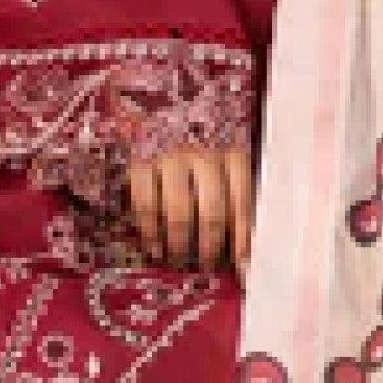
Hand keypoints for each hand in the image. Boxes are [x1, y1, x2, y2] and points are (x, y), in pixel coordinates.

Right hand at [128, 143, 252, 279]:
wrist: (160, 117)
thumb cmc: (202, 157)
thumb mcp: (226, 168)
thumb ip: (235, 201)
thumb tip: (242, 252)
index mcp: (232, 156)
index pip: (242, 201)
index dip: (241, 236)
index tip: (240, 262)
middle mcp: (204, 155)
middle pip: (211, 210)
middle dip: (210, 245)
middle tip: (206, 264)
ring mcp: (171, 158)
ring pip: (178, 211)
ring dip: (180, 242)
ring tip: (179, 260)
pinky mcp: (140, 164)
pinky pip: (146, 204)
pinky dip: (150, 231)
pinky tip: (154, 248)